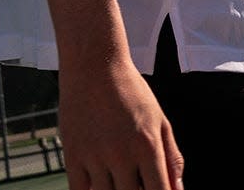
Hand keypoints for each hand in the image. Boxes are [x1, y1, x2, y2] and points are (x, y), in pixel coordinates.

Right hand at [58, 59, 181, 189]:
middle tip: (137, 184)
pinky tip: (100, 185)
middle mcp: (122, 154)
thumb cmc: (131, 92)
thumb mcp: (159, 120)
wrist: (95, 65)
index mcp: (148, 145)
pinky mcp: (72, 155)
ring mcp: (95, 156)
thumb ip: (171, 157)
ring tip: (120, 182)